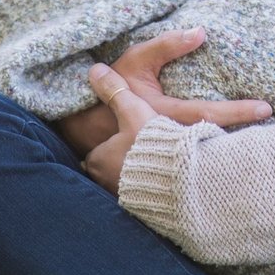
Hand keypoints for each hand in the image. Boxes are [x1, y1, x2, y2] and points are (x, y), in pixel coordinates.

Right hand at [54, 28, 272, 155]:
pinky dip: (215, 166)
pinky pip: (193, 170)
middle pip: (213, 144)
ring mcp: (163, 158)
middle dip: (245, 142)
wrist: (84, 127)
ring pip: (205, 160)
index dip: (238, 112)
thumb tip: (201, 32)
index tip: (267, 108)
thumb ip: (167, 45)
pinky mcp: (161, 168)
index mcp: (162, 114)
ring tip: (266, 150)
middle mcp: (165, 140)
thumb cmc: (111, 90)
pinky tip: (236, 164)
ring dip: (233, 155)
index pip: (208, 113)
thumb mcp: (136, 61)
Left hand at [82, 63, 159, 194]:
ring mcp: (123, 195)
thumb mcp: (133, 110)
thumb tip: (96, 69)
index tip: (122, 136)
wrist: (178, 178)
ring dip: (135, 172)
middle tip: (136, 149)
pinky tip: (161, 177)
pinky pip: (140, 193)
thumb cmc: (150, 143)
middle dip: (120, 159)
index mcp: (99, 158)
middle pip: (108, 167)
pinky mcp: (142, 205)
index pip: (96, 151)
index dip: (108, 142)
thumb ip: (115, 90)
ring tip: (152, 161)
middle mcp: (106, 180)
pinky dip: (148, 185)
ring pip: (124, 180)